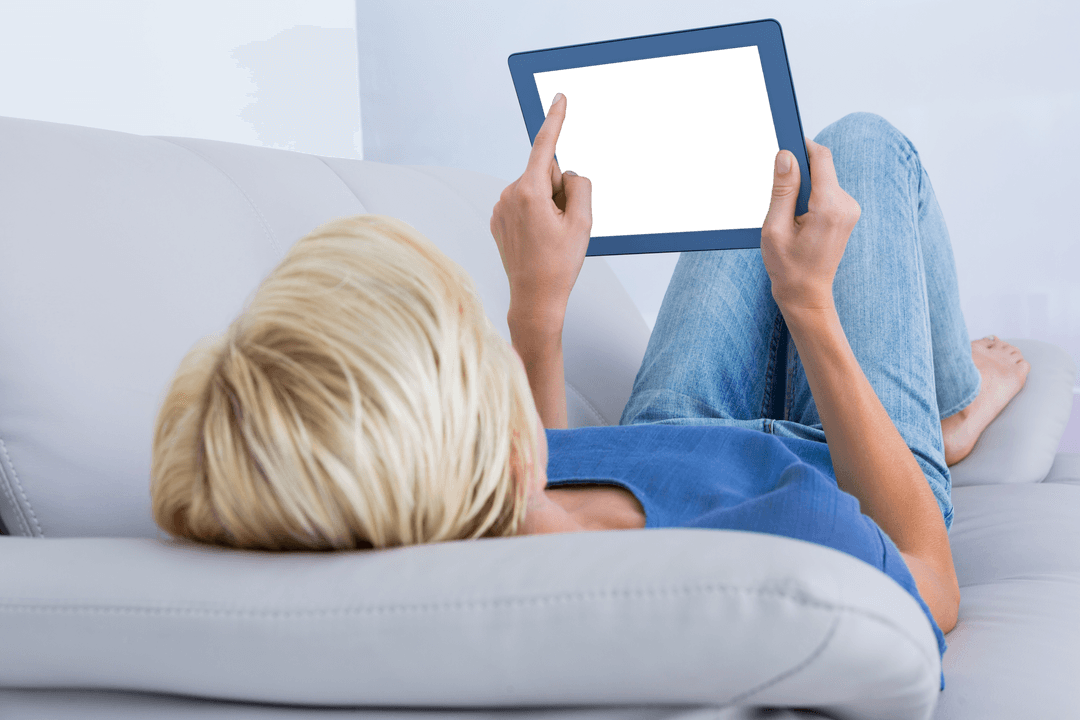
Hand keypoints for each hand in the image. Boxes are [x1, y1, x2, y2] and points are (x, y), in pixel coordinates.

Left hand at [490, 92, 592, 330]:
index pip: (544, 146)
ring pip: (534, 188)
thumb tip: (567, 175)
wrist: (535, 299)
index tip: (559, 98)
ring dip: (547, 203)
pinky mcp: (497, 219)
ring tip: (550, 236)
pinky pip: (523, 202)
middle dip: (558, 189)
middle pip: (544, 172)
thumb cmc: (559, 264)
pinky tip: (538, 238)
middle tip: (563, 224)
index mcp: (529, 191)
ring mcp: (500, 208)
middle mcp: (508, 194)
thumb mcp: (583, 223)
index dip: (555, 120)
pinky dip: (535, 213)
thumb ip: (579, 186)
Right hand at [760, 138, 860, 312]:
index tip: (783, 143)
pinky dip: (809, 196)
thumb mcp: (775, 227)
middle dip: (799, 171)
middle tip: (777, 191)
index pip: (821, 157)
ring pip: (823, 179)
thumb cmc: (788, 267)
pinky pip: (826, 191)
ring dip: (803, 187)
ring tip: (787, 215)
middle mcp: (847, 205)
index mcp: (830, 207)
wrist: (807, 295)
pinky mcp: (847, 214)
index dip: (801, 146)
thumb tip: (786, 156)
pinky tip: (797, 219)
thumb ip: (782, 189)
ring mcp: (851, 210)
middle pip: (822, 166)